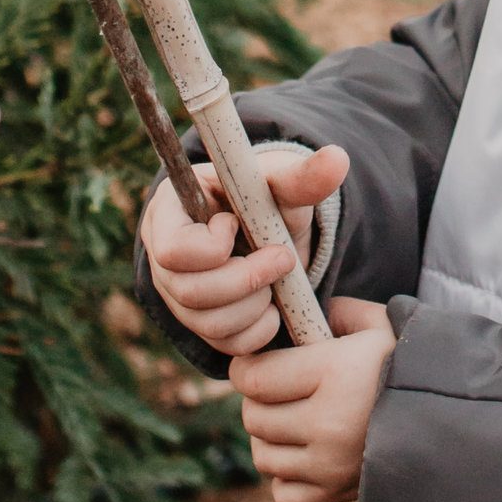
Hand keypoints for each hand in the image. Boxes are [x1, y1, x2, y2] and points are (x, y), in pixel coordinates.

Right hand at [140, 143, 346, 354]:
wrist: (271, 229)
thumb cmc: (265, 197)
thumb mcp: (281, 183)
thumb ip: (302, 175)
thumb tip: (338, 158)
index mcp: (168, 214)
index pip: (173, 249)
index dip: (214, 246)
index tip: (238, 223)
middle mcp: (162, 259)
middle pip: (189, 292)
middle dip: (247, 278)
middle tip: (282, 257)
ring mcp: (178, 296)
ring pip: (208, 323)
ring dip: (256, 304)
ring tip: (276, 277)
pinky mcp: (200, 324)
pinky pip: (225, 344)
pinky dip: (259, 329)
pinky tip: (273, 303)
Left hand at [240, 298, 395, 501]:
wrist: (456, 418)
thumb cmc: (412, 365)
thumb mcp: (379, 325)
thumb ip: (337, 313)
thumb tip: (304, 315)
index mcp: (333, 373)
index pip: (253, 378)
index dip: (245, 369)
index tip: (254, 364)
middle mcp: (327, 423)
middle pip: (254, 417)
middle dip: (260, 401)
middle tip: (281, 391)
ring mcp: (330, 464)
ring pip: (264, 455)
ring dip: (272, 438)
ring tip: (295, 421)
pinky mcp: (338, 493)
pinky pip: (285, 493)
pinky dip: (288, 476)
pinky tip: (307, 455)